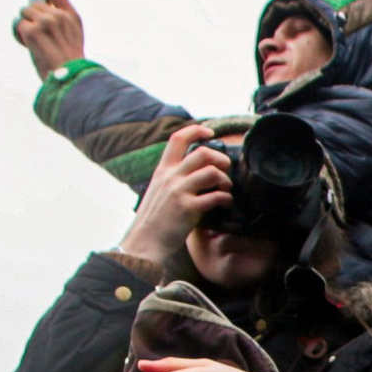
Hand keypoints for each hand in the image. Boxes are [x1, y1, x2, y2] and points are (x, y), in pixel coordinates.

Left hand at [14, 0, 85, 75]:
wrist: (69, 78)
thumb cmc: (68, 61)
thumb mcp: (70, 37)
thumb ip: (57, 20)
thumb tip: (31, 9)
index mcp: (72, 16)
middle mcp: (59, 16)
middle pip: (33, 6)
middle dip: (30, 18)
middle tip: (37, 36)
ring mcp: (46, 22)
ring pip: (23, 13)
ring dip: (24, 26)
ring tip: (32, 42)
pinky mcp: (33, 31)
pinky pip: (17, 24)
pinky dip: (18, 34)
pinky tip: (26, 44)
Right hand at [118, 124, 233, 268]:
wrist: (145, 241)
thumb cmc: (155, 218)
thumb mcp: (158, 190)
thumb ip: (173, 178)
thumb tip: (195, 171)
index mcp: (163, 170)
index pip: (177, 139)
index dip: (196, 130)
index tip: (210, 132)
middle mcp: (171, 177)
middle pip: (202, 153)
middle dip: (221, 158)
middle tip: (226, 168)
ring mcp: (179, 191)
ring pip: (212, 172)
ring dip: (226, 179)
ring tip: (226, 188)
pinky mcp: (188, 208)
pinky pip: (216, 196)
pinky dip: (226, 198)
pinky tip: (225, 202)